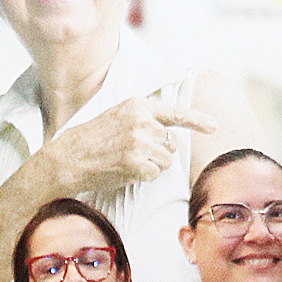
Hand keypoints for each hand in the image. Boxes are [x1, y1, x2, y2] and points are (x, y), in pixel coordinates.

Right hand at [37, 94, 219, 196]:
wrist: (67, 159)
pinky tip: (125, 171)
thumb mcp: (116, 116)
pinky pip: (155, 174)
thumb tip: (169, 135)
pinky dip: (143, 176)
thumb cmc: (90, 140)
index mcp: (137, 105)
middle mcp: (141, 121)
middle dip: (160, 151)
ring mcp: (140, 143)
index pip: (174, 113)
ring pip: (166, 160)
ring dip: (151, 165)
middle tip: (134, 154)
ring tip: (127, 162)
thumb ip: (142, 119)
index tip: (214, 127)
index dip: (197, 121)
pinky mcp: (137, 163)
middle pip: (171, 142)